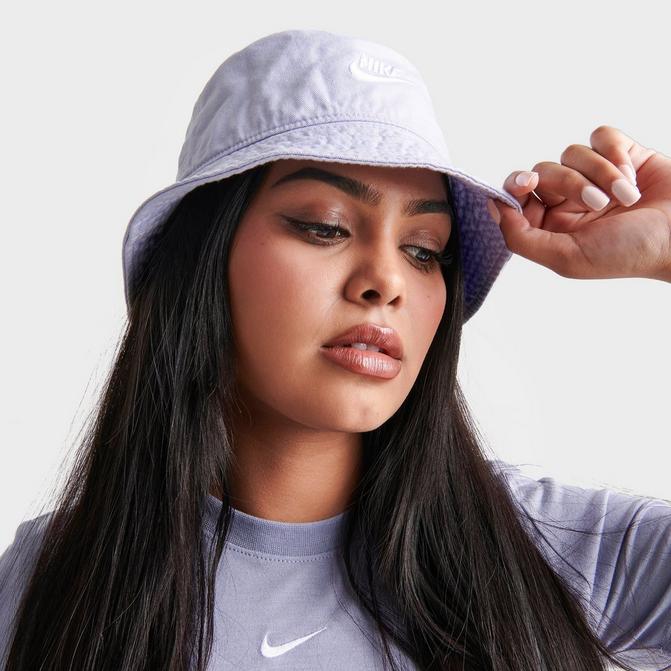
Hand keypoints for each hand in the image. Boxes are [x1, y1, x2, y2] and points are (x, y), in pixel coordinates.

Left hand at [487, 125, 670, 281]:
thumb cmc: (628, 253)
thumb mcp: (566, 257)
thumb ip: (521, 237)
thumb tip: (494, 208)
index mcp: (551, 226)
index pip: (518, 197)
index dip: (517, 186)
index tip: (527, 184)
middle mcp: (568, 201)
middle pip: (543, 171)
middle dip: (569, 183)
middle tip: (596, 204)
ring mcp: (594, 176)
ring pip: (572, 153)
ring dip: (600, 173)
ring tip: (625, 197)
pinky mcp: (621, 155)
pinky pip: (601, 136)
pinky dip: (615, 153)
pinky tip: (633, 177)